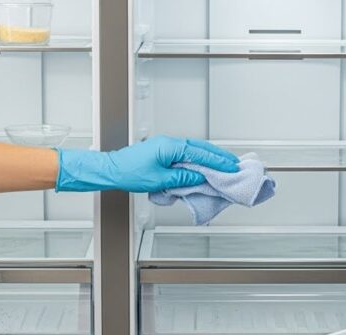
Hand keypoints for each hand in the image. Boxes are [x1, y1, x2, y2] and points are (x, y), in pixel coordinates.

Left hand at [55, 136, 239, 192]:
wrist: (111, 170)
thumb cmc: (130, 173)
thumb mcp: (160, 180)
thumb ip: (182, 179)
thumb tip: (199, 178)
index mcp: (170, 147)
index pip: (200, 154)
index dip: (218, 162)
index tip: (231, 167)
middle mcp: (170, 143)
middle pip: (201, 148)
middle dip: (218, 156)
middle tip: (234, 164)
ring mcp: (166, 146)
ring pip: (194, 150)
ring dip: (209, 158)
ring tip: (223, 165)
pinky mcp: (163, 152)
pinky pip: (186, 154)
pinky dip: (198, 160)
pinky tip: (203, 167)